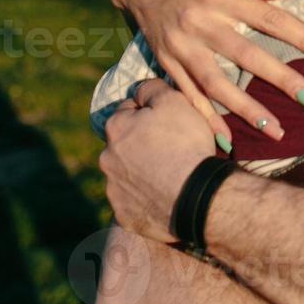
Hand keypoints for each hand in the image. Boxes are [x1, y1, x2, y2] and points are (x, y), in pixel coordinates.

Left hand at [101, 80, 216, 243]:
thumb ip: (152, 89)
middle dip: (141, 143)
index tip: (167, 122)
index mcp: (116, 127)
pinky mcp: (124, 215)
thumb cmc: (185, 143)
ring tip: (169, 174)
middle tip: (170, 149)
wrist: (196, 196)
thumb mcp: (174, 101)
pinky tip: (164, 195)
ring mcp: (113, 190)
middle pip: (124, 143)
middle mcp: (106, 158)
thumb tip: (140, 91)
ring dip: (141, 171)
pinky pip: (133, 201)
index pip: (128, 110)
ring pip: (126, 173)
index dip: (149, 113)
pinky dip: (145, 197)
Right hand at [113, 0, 303, 141]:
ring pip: (217, 83)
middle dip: (283, 81)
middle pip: (247, 56)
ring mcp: (181, 45)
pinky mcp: (166, 61)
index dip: (303, 39)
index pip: (270, 19)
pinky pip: (188, 94)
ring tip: (277, 131)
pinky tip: (227, 140)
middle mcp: (201, 20)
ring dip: (247, 110)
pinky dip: (206, 119)